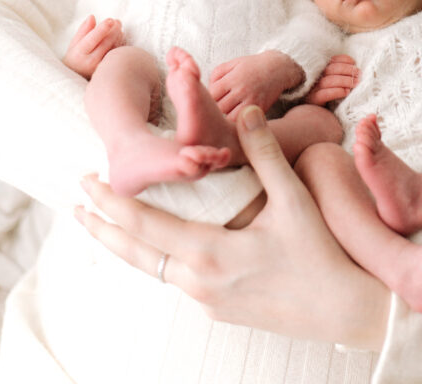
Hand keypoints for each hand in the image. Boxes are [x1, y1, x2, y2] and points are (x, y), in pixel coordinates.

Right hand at [63, 15, 123, 78]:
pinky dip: (119, 45)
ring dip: (118, 36)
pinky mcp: (108, 71)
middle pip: (105, 43)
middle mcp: (90, 62)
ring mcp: (100, 68)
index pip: (92, 39)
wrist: (76, 80)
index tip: (111, 19)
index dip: (102, 29)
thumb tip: (92, 17)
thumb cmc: (75, 58)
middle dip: (114, 30)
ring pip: (113, 49)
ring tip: (118, 27)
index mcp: (79, 53)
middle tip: (117, 21)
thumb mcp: (74, 44)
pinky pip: (116, 56)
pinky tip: (119, 36)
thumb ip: (83, 30)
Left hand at [76, 106, 389, 349]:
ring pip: (153, 270)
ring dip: (126, 245)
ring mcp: (208, 300)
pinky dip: (156, 259)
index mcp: (210, 251)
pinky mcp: (220, 309)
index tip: (88, 184)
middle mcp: (200, 280)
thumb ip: (266, 154)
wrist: (345, 309)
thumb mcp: (294, 199)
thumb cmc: (321, 252)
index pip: (145, 226)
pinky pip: (177, 280)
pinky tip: (158, 248)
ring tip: (106, 225)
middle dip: (102, 227)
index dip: (112, 204)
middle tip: (75, 204)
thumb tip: (249, 110)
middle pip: (135, 254)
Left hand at [209, 51, 302, 119]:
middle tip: (218, 106)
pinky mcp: (260, 110)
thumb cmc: (252, 66)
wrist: (278, 68)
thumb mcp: (233, 63)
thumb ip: (216, 74)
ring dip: (226, 116)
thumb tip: (207, 89)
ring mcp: (251, 101)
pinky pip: (243, 121)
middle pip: (219, 107)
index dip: (208, 96)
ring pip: (229, 117)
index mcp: (233, 78)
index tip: (212, 97)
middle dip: (216, 108)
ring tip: (226, 112)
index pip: (211, 93)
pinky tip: (236, 116)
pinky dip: (237, 121)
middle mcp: (241, 90)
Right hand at [305, 55, 359, 105]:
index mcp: (321, 71)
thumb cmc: (331, 98)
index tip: (354, 63)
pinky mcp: (314, 100)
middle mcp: (316, 78)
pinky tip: (346, 92)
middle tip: (359, 75)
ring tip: (355, 84)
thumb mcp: (337, 84)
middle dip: (347, 70)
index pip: (332, 61)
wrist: (318, 115)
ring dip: (344, 80)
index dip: (343, 60)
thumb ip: (342, 75)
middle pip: (331, 69)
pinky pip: (325, 94)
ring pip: (328, 81)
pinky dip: (337, 91)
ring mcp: (313, 89)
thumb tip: (357, 71)